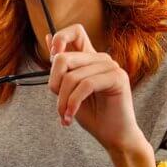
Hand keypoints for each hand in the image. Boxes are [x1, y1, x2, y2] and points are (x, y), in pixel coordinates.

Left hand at [47, 24, 143, 152]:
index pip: (75, 31)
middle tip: (58, 104)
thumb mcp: (68, 90)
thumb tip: (48, 35)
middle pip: (64, 58)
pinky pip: (85, 85)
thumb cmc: (93, 115)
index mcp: (89, 58)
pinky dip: (73, 103)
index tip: (52, 58)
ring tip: (65, 116)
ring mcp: (111, 66)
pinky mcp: (117, 78)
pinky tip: (70, 117)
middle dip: (53, 84)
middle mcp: (100, 58)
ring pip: (72, 76)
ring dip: (63, 101)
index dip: (60, 39)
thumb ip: (61, 67)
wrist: (113, 136)